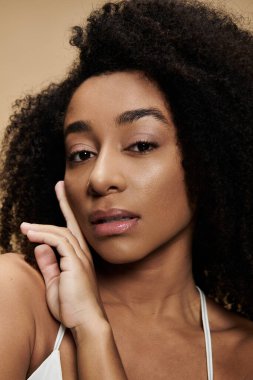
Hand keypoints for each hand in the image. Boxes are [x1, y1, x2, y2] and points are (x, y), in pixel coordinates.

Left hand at [20, 181, 105, 329]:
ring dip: (42, 227)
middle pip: (70, 225)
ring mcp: (80, 258)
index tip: (63, 192)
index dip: (67, 210)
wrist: (85, 322)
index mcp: (79, 257)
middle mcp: (82, 254)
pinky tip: (32, 235)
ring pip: (62, 232)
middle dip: (64, 204)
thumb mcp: (55, 281)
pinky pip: (59, 243)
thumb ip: (48, 263)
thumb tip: (40, 246)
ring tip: (25, 227)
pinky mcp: (76, 264)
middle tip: (58, 187)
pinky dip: (45, 236)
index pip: (72, 229)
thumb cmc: (72, 306)